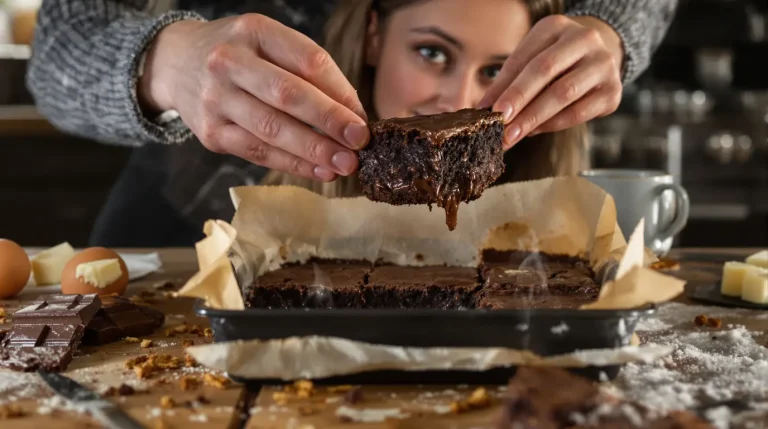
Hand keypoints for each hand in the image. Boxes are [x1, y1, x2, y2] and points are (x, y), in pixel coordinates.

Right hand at [139, 15, 368, 181]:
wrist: (176, 63)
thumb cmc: (239, 54)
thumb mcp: (269, 43)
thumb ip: (308, 71)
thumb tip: (353, 113)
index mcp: (253, 31)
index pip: (307, 60)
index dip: (340, 91)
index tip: (362, 117)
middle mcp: (229, 61)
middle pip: (288, 95)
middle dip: (329, 122)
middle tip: (360, 142)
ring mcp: (215, 99)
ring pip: (272, 130)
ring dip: (314, 151)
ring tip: (345, 164)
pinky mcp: (210, 132)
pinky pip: (258, 153)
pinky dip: (293, 165)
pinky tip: (319, 171)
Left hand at [478, 15, 623, 148]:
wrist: (599, 58)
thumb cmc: (556, 62)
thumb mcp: (532, 59)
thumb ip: (510, 80)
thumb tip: (485, 109)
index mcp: (556, 26)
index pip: (524, 57)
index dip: (503, 85)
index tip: (486, 109)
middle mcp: (584, 39)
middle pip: (544, 70)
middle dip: (518, 100)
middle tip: (499, 123)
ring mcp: (602, 64)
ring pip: (563, 93)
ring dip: (533, 118)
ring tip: (512, 135)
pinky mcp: (612, 91)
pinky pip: (579, 112)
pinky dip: (553, 124)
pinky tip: (535, 131)